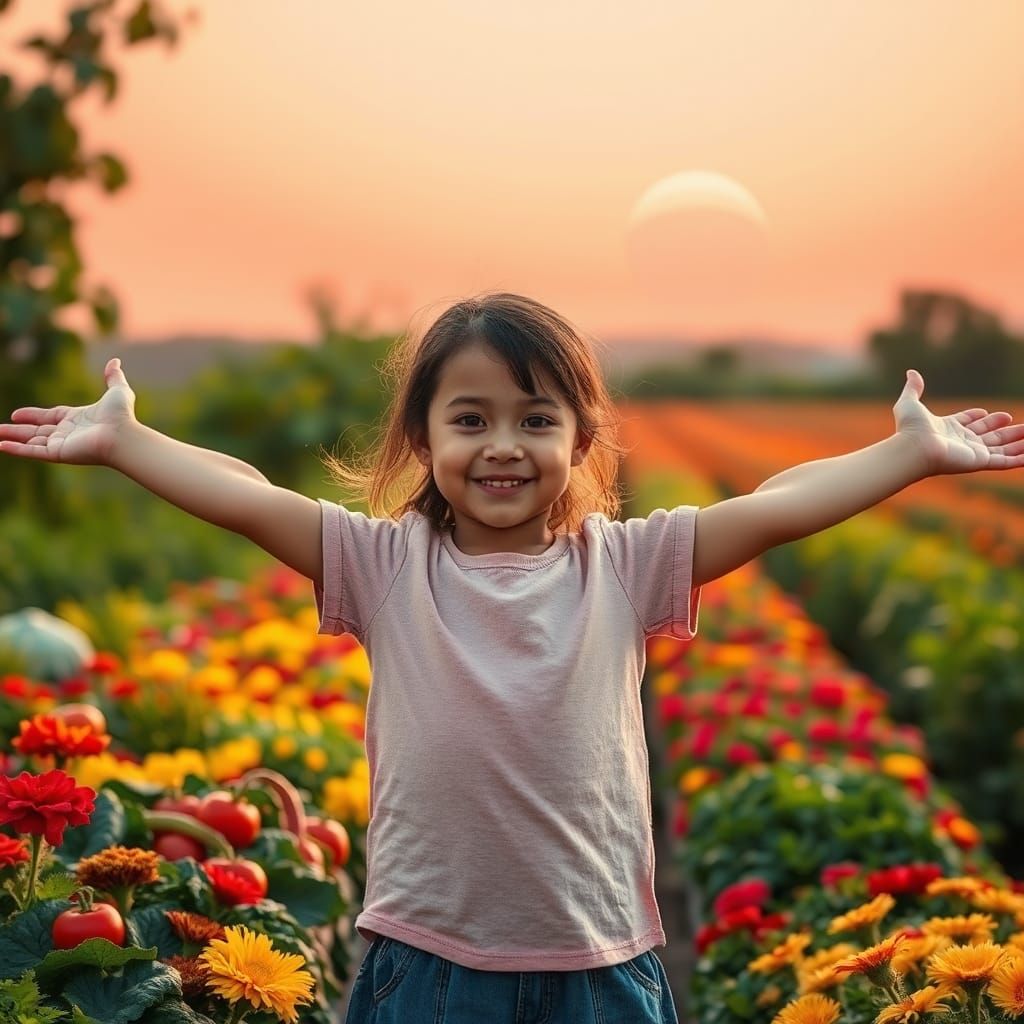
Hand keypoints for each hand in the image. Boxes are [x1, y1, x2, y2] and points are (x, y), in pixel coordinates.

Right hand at [0, 358, 136, 465]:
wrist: (123, 435)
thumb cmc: (122, 415)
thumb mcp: (117, 390)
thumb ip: (113, 377)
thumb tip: (116, 361)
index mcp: (77, 419)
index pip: (49, 417)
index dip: (33, 415)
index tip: (16, 415)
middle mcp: (68, 432)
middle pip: (36, 431)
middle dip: (17, 431)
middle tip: (0, 429)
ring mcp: (62, 444)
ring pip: (31, 442)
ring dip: (12, 439)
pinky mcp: (59, 453)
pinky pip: (33, 452)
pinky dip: (17, 449)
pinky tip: (0, 446)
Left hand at [893, 368, 1023, 475]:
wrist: (914, 448)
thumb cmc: (910, 428)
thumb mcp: (909, 403)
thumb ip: (913, 388)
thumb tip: (911, 372)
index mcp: (947, 428)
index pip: (966, 423)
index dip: (976, 418)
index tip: (986, 412)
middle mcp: (961, 441)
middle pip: (988, 435)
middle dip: (1005, 430)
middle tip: (1020, 424)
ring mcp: (971, 452)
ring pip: (1001, 448)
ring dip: (1018, 442)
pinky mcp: (979, 461)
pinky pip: (1004, 461)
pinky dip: (1019, 459)